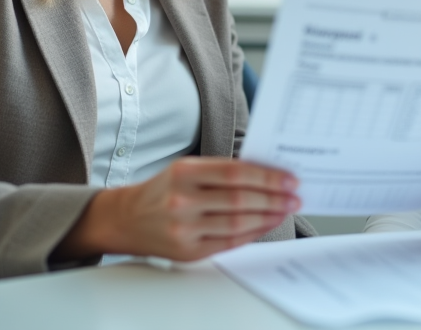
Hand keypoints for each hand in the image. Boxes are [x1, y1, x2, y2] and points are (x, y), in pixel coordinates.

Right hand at [57, 158, 299, 261]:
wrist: (125, 219)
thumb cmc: (162, 191)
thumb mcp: (185, 170)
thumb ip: (220, 172)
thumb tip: (266, 176)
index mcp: (184, 173)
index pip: (235, 173)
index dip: (267, 177)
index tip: (289, 179)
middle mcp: (182, 200)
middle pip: (240, 199)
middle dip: (274, 198)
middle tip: (294, 196)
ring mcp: (184, 228)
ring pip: (237, 222)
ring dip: (268, 216)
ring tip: (285, 209)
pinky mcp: (187, 251)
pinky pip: (229, 242)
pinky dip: (252, 233)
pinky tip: (266, 224)